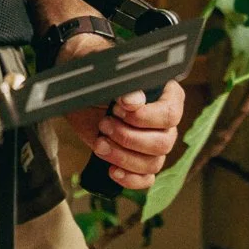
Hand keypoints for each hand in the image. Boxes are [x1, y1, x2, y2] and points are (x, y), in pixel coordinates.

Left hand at [57, 31, 185, 194]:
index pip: (171, 113)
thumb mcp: (104, 68)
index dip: (145, 116)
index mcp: (164, 94)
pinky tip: (112, 171)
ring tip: (99, 144)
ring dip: (124, 157)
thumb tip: (134, 101)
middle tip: (104, 125)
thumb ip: (121, 80)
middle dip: (130, 138)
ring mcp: (152, 143)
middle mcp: (163, 121)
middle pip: (164, 143)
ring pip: (154, 163)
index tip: (118, 108)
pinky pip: (146, 179)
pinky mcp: (136, 159)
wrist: (77, 86)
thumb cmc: (96, 70)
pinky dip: (130, 179)